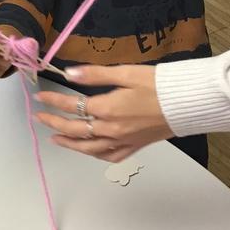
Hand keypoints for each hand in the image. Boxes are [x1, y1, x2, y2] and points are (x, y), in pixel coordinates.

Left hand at [34, 64, 170, 162]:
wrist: (189, 103)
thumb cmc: (160, 84)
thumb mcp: (126, 73)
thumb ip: (95, 75)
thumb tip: (69, 73)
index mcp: (108, 109)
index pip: (72, 105)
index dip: (54, 100)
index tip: (41, 96)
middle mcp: (112, 129)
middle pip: (76, 129)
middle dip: (55, 123)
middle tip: (40, 118)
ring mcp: (123, 141)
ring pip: (88, 148)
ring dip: (69, 143)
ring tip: (55, 137)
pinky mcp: (134, 146)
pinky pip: (108, 156)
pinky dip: (93, 154)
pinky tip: (87, 149)